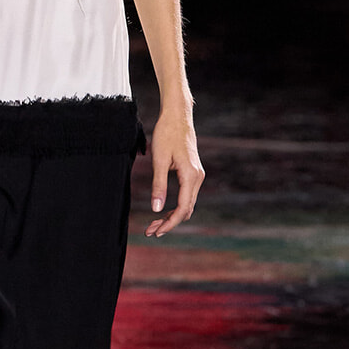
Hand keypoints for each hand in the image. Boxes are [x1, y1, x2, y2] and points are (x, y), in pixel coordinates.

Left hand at [145, 110, 203, 237]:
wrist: (177, 116)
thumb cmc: (166, 134)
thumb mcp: (159, 160)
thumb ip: (158, 185)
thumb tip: (156, 209)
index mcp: (191, 176)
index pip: (182, 209)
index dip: (169, 223)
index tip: (156, 231)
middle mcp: (198, 178)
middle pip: (186, 210)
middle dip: (169, 222)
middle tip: (150, 231)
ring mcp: (197, 175)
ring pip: (187, 204)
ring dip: (172, 215)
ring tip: (154, 223)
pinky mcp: (193, 172)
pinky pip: (187, 195)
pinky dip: (176, 206)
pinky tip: (163, 210)